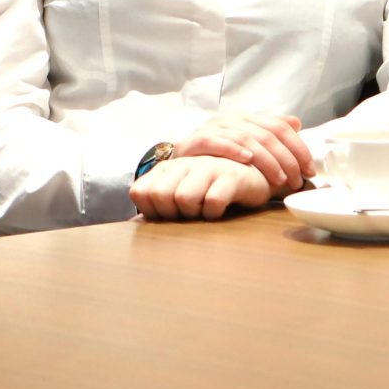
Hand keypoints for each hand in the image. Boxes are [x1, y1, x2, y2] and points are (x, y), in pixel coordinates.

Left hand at [131, 155, 272, 220]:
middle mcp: (185, 163)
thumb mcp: (182, 190)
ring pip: (184, 198)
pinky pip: (213, 202)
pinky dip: (214, 213)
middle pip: (160, 196)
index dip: (152, 211)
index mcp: (168, 167)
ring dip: (194, 213)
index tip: (170, 214)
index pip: (141, 192)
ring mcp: (208, 167)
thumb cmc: (212, 189)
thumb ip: (158, 201)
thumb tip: (135, 224)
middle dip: (172, 214)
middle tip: (189, 215)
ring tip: (204, 210)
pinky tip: (220, 210)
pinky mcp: (232, 176)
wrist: (253, 176)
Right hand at [172, 112, 315, 196]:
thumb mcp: (247, 144)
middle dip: (286, 158)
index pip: (280, 127)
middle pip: (266, 134)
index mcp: (247, 119)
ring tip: (279, 178)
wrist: (180, 160)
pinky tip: (247, 160)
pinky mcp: (195, 141)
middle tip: (296, 180)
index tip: (309, 169)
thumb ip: (270, 133)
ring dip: (266, 159)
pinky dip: (233, 150)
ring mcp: (213, 128)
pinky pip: (216, 142)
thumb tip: (297, 122)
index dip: (298, 148)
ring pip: (246, 138)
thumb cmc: (218, 157)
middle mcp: (231, 119)